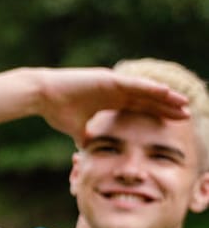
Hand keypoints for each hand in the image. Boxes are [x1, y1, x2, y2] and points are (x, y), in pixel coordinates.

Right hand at [35, 68, 188, 140]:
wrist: (41, 96)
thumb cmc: (55, 110)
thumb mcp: (76, 129)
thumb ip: (85, 137)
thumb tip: (87, 149)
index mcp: (108, 101)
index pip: (139, 107)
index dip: (157, 114)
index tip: (173, 122)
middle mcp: (114, 90)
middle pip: (147, 99)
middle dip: (166, 106)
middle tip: (186, 114)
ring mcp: (112, 83)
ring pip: (144, 90)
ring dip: (164, 96)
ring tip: (183, 102)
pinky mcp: (109, 78)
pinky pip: (134, 84)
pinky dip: (150, 88)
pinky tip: (165, 92)